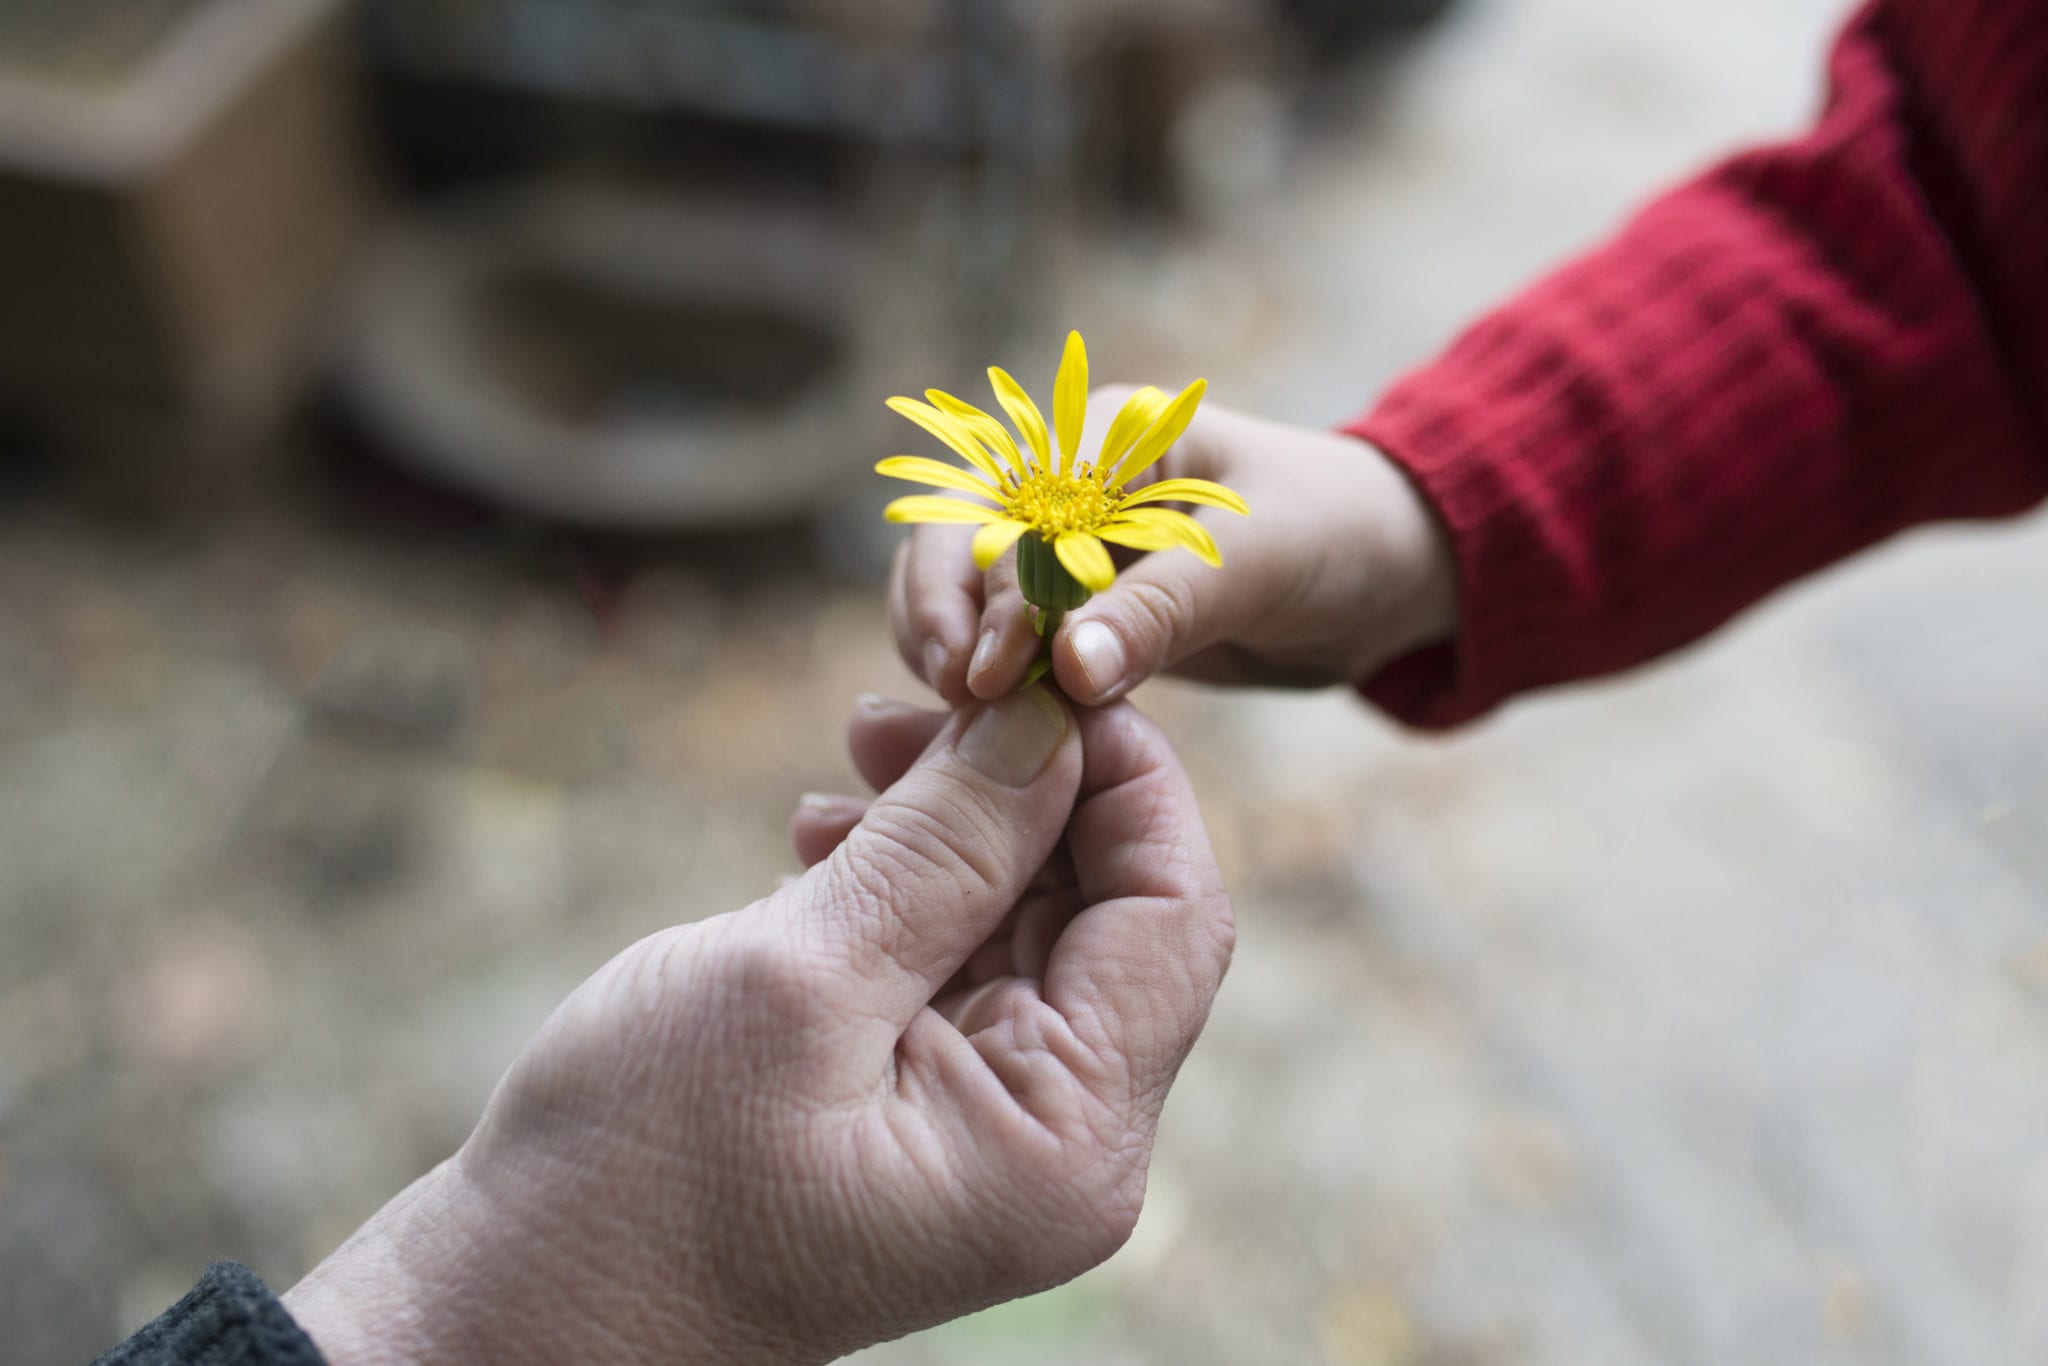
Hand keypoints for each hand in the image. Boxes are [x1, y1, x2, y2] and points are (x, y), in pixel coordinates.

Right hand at [282, 687, 1233, 1364]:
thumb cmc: (637, 1174)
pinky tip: (825, 839)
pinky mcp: (921, 1106)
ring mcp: (990, 1129)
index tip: (1040, 669)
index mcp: (1067, 1142)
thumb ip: (945, 845)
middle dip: (1025, 786)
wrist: (518, 1310)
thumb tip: (1053, 717)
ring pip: (1027, 922)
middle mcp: (1059, 1143)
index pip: (1175, 915)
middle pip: (1107, 910)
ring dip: (956, 823)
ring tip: (852, 756)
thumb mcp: (800, 978)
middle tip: (907, 702)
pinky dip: (907, 882)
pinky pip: (956, 961)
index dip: (1126, 774)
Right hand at [891, 392, 1457, 703]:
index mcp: (1111, 436)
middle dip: (942, 607)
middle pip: (957, 532)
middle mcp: (1071, 481)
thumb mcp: (1261, 565)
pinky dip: (987, 674)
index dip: (999, 590)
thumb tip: (1069, 669)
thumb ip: (1164, 612)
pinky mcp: (1078, 609)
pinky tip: (986, 722)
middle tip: (955, 689)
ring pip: (963, 586)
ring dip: (949, 642)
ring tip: (959, 710)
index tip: (996, 674)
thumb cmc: (1337, 536)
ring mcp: (1067, 546)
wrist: (1388, 572)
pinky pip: (1006, 637)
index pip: (1017, 506)